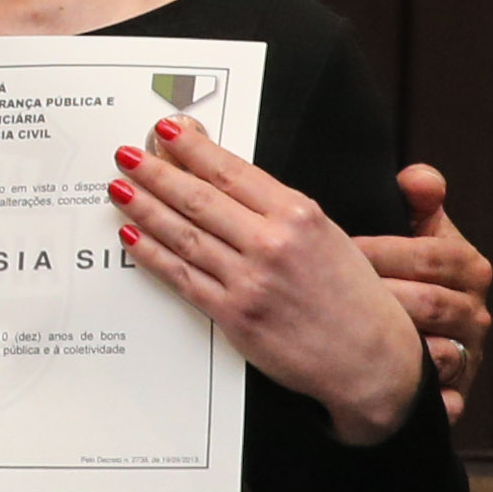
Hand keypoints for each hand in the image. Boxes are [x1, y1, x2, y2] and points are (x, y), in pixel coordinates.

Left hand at [112, 117, 425, 445]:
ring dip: (145, 209)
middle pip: (199, 198)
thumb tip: (227, 174)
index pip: (230, 171)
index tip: (166, 130)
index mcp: (298, 215)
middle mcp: (272, 244)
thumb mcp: (325, 234)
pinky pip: (184, 278)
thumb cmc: (353, 297)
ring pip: (184, 235)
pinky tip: (133, 238)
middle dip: (156, 172)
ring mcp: (250, 281)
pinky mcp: (235, 316)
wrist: (372, 361)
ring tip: (120, 188)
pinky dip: (153, 256)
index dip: (192, 148)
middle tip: (127, 155)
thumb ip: (276, 205)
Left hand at [354, 163, 492, 421]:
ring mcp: (467, 356)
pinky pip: (440, 398)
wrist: (410, 339)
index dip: (387, 251)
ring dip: (389, 341)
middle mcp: (474, 312)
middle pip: (431, 302)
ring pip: (433, 350)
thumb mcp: (414, 229)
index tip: (344, 247)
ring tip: (342, 330)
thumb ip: (417, 197)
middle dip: (378, 295)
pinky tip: (375, 381)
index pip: (434, 254)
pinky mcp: (453, 396)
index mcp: (467, 266)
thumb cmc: (405, 272)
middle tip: (326, 289)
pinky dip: (411, 390)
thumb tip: (418, 179)